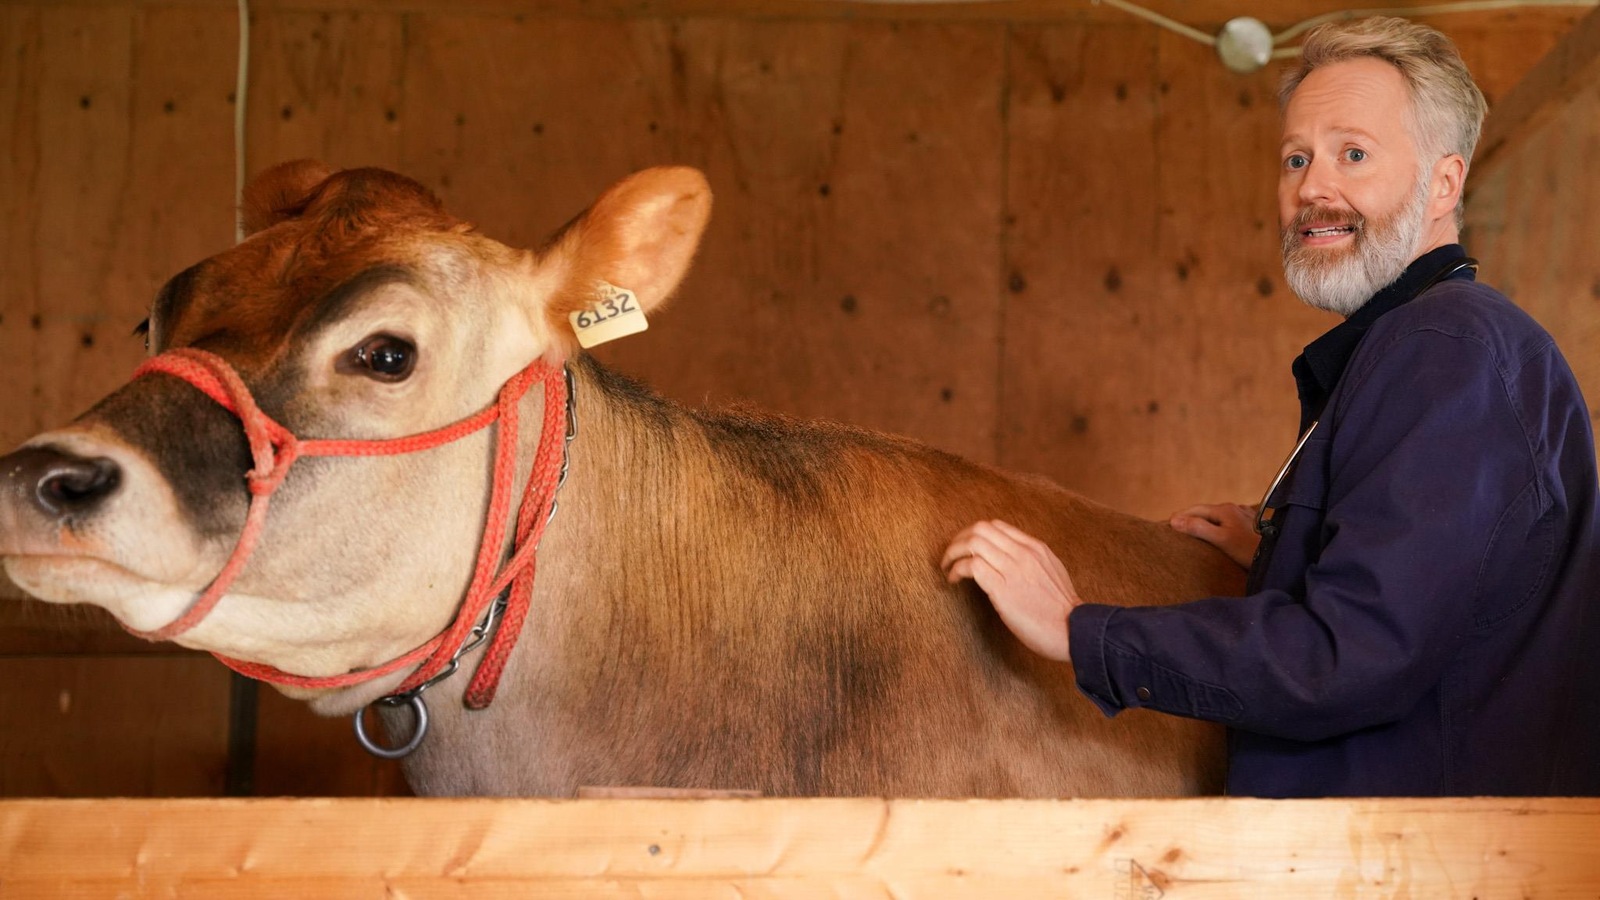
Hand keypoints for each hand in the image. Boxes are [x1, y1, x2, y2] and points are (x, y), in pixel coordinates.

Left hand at [941, 519, 1080, 661]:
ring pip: (973, 543)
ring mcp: (1013, 569)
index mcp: (1035, 548)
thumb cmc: (1063, 609)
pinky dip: (957, 570)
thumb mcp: (1051, 572)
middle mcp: (1023, 553)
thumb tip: (1007, 561)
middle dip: (959, 539)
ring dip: (953, 553)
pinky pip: (972, 567)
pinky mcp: (1003, 589)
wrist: (1075, 630)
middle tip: (951, 555)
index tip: (965, 548)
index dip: (975, 534)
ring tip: (947, 568)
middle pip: (980, 529)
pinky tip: (954, 581)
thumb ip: (1031, 561)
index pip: (997, 526)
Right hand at [1169, 503, 1259, 568]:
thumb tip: (1174, 521)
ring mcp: (1244, 515)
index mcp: (1225, 509)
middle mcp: (1234, 508)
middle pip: (1206, 511)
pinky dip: (1216, 525)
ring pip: (1217, 516)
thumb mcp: (1221, 539)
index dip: (1180, 516)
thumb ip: (1198, 528)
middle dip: (1190, 517)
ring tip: (1192, 530)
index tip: (1166, 524)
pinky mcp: (1250, 524)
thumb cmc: (1250, 549)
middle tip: (1175, 527)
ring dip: (1203, 521)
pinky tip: (1217, 532)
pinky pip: (1227, 522)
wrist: (1279, 554)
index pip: (1195, 509)